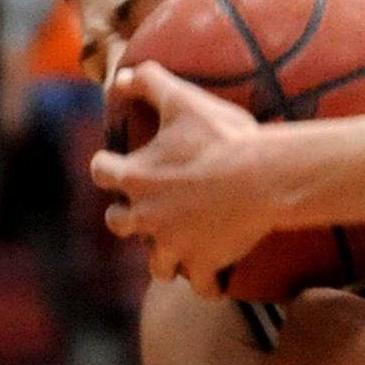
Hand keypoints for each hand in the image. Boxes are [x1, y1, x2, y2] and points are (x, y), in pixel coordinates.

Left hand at [90, 63, 265, 295]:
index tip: (118, 167)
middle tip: (148, 213)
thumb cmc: (224, 138)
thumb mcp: (182, 99)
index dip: (107, 168)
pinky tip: (215, 281)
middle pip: (118, 224)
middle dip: (128, 218)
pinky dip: (208, 285)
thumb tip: (119, 77)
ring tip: (179, 252)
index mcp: (136, 176)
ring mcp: (175, 244)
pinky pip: (201, 287)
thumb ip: (147, 82)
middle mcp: (147, 215)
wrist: (264, 177)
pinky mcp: (206, 264)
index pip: (100, 173)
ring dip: (164, 259)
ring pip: (156, 265)